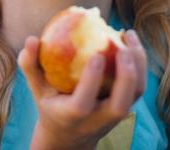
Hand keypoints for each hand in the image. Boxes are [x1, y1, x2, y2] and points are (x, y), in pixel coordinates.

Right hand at [18, 30, 146, 149]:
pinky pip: (138, 86)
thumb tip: (31, 39)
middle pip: (120, 105)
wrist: (70, 136)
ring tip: (129, 34)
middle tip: (122, 47)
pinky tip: (130, 40)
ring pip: (135, 94)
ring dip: (138, 65)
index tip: (96, 55)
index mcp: (73, 116)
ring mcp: (115, 115)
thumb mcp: (36, 89)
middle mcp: (98, 120)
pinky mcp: (126, 107)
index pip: (84, 103)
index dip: (91, 80)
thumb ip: (30, 65)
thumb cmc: (50, 104)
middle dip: (126, 77)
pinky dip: (139, 63)